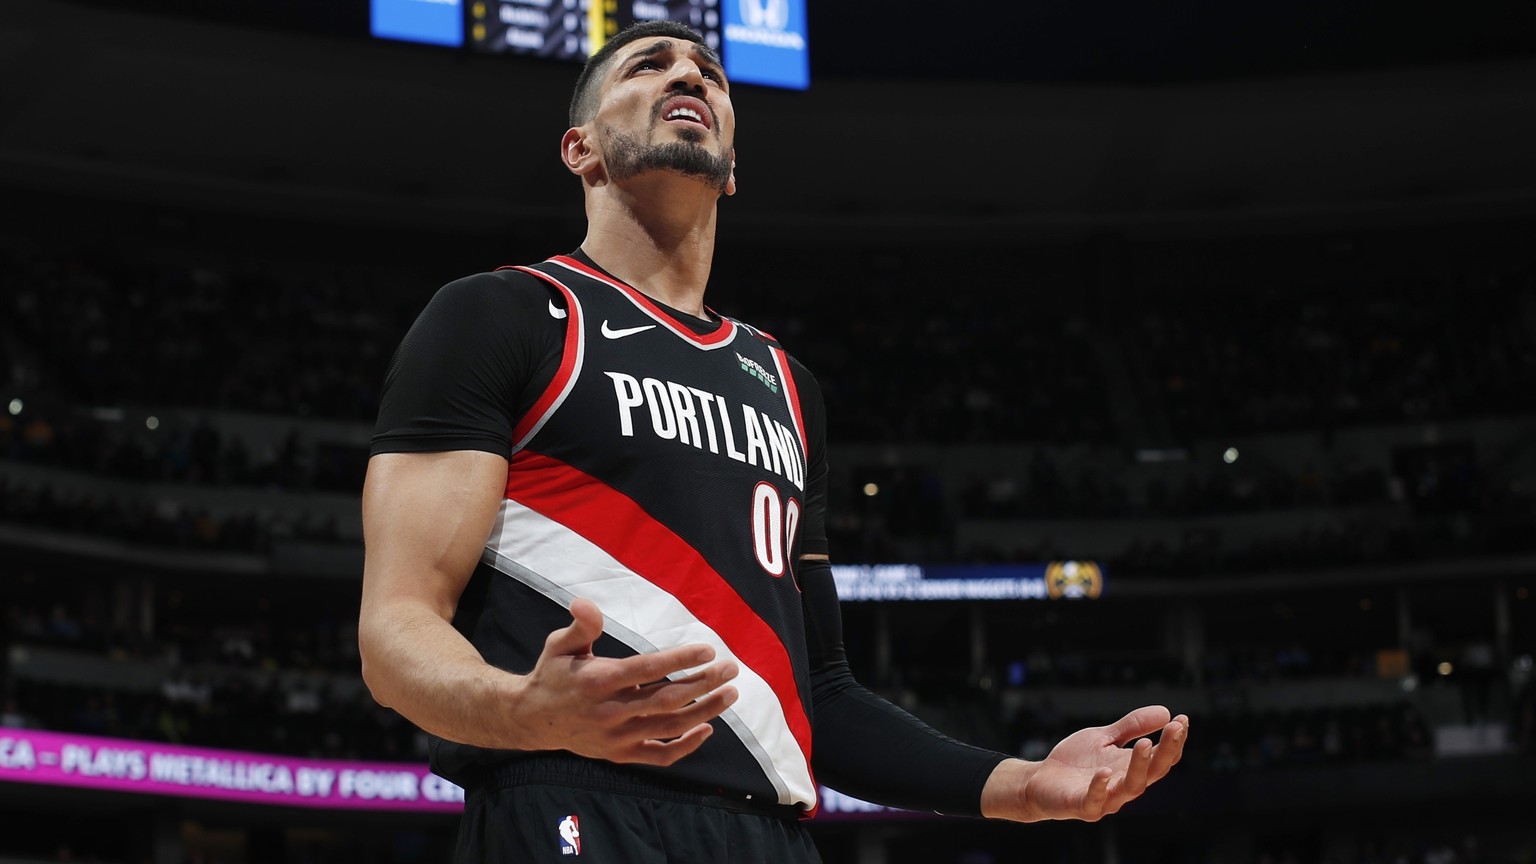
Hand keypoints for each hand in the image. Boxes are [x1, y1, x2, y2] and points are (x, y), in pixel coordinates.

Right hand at [507, 598, 739, 765]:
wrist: (533, 719)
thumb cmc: (553, 673)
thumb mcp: (559, 644)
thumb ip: (580, 625)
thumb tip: (584, 602)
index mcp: (598, 681)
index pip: (646, 669)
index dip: (679, 659)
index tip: (708, 649)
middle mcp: (610, 711)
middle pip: (667, 699)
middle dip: (704, 683)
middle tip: (731, 669)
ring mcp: (617, 737)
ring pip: (669, 727)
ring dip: (705, 711)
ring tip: (730, 694)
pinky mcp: (621, 754)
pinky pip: (659, 756)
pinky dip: (685, 747)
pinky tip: (706, 728)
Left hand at [982, 706, 1188, 821]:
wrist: (1041, 781)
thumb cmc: (1076, 762)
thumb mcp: (1104, 738)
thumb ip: (1131, 727)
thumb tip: (1166, 711)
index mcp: (1131, 768)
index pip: (1161, 758)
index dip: (1174, 741)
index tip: (1182, 719)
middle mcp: (1123, 786)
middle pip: (1154, 772)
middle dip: (1166, 751)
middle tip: (1174, 728)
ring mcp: (1105, 798)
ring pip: (1131, 788)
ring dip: (1140, 766)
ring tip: (1145, 744)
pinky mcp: (1082, 806)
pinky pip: (1094, 801)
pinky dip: (1100, 787)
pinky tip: (1105, 771)